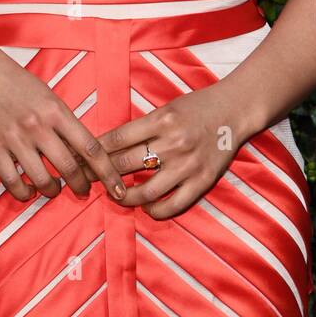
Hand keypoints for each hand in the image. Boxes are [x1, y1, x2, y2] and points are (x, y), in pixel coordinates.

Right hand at [0, 27, 126, 206]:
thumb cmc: (18, 84)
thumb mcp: (49, 97)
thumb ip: (65, 123)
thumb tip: (84, 154)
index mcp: (56, 111)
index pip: (90, 148)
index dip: (107, 172)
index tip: (117, 189)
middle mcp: (38, 125)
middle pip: (70, 168)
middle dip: (81, 187)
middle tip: (83, 191)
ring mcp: (15, 138)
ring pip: (43, 180)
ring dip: (52, 191)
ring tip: (54, 189)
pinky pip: (13, 182)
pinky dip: (24, 193)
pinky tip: (29, 190)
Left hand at [76, 85, 248, 219]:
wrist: (235, 110)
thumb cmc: (197, 106)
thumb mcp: (166, 108)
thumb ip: (142, 126)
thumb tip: (110, 145)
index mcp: (160, 120)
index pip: (117, 139)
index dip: (94, 151)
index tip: (80, 159)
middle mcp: (172, 142)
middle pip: (125, 164)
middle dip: (101, 175)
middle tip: (87, 180)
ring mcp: (188, 164)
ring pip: (146, 190)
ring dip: (125, 197)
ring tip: (117, 196)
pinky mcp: (202, 181)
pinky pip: (173, 204)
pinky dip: (156, 210)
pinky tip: (148, 207)